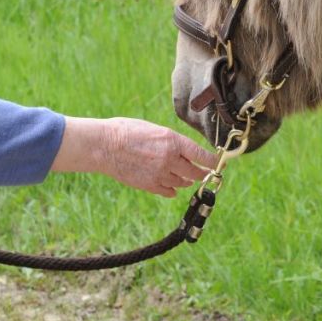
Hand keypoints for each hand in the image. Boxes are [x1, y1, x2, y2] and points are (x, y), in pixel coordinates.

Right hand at [51, 117, 218, 197]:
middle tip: (205, 172)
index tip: (218, 163)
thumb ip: (171, 142)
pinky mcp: (149, 186)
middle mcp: (169, 159)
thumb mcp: (154, 129)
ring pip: (183, 182)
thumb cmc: (126, 131)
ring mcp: (160, 174)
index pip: (202, 155)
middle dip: (202, 173)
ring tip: (186, 176)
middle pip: (196, 172)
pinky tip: (172, 186)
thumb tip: (185, 151)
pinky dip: (172, 189)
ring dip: (186, 180)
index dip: (213, 161)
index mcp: (172, 141)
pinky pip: (169, 191)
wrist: (103, 146)